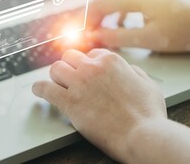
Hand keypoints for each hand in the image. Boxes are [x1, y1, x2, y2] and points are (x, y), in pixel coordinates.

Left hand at [32, 48, 166, 161]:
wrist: (142, 135)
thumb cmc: (148, 114)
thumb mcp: (149, 85)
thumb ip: (135, 73)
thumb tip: (128, 70)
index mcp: (111, 61)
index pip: (91, 54)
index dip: (89, 65)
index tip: (86, 73)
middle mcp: (92, 68)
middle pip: (70, 57)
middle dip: (71, 67)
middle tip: (71, 79)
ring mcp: (79, 84)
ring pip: (56, 69)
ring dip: (56, 77)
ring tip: (58, 85)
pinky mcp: (69, 102)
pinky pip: (45, 88)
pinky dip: (39, 89)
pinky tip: (39, 91)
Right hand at [88, 0, 189, 52]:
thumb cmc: (183, 33)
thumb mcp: (148, 39)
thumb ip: (118, 37)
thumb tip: (95, 37)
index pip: (101, 4)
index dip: (86, 20)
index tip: (79, 34)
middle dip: (91, 15)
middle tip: (83, 31)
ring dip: (103, 13)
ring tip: (97, 30)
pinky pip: (126, 2)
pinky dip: (117, 13)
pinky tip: (117, 25)